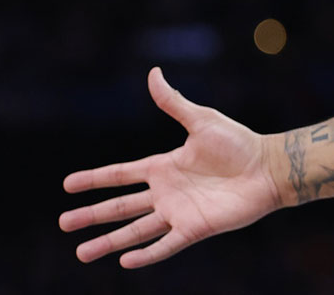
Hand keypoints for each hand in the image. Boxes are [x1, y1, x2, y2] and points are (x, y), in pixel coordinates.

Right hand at [59, 67, 284, 267]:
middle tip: (63, 223)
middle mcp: (166, 192)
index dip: (94, 179)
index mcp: (164, 166)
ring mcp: (178, 212)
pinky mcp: (195, 228)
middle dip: (92, 215)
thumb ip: (173, 102)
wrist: (270, 167)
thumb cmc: (239, 143)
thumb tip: (152, 72)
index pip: (120, 174)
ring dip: (109, 241)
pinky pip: (165, 245)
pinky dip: (146, 254)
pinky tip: (125, 262)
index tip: (67, 185)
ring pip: (135, 230)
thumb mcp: (201, 120)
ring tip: (82, 253)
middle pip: (120, 206)